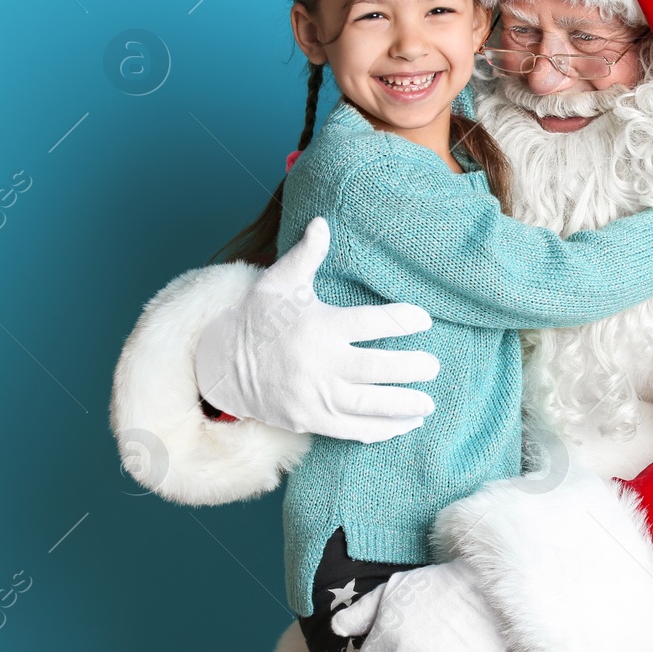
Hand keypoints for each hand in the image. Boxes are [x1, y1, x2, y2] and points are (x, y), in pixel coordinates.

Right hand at [194, 216, 439, 441]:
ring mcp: (314, 396)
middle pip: (378, 368)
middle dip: (412, 368)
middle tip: (433, 366)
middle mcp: (320, 363)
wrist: (219, 363)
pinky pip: (352, 429)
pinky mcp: (308, 419)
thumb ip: (306, 255)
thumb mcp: (278, 282)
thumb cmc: (258, 317)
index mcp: (320, 326)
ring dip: (403, 405)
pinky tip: (404, 425)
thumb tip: (322, 222)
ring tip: (427, 404)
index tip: (424, 320)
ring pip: (369, 404)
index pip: (372, 322)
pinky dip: (381, 430)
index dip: (403, 320)